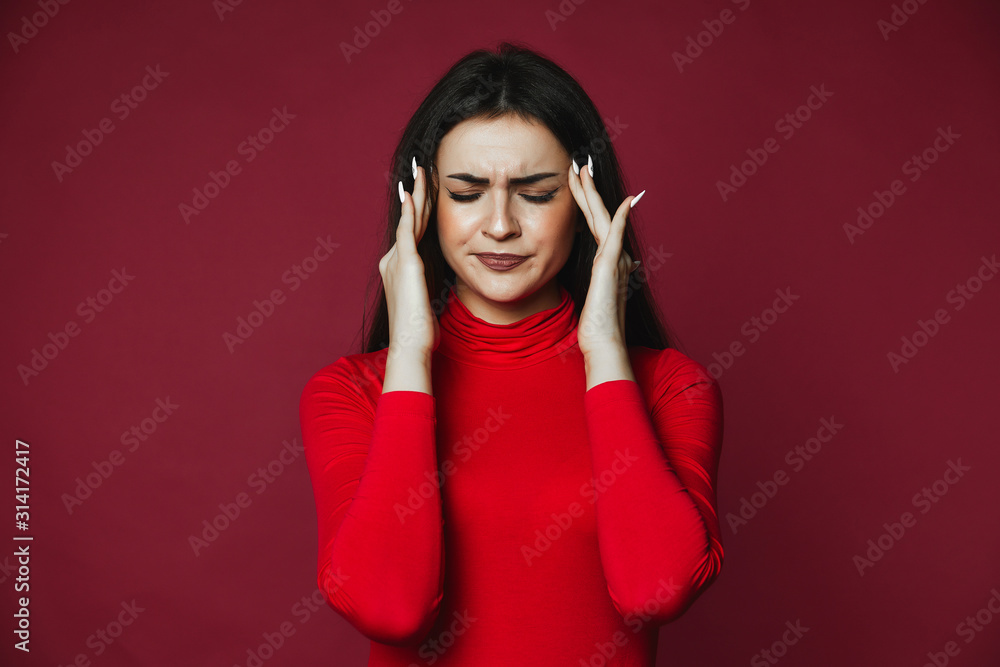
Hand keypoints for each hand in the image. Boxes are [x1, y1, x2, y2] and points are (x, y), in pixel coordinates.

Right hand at [378, 157, 438, 359]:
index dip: (422, 210)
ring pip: (410, 219)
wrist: (410, 345)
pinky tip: (411, 193)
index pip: (415, 232)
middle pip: (412, 220)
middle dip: (418, 194)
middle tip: (422, 169)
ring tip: (420, 170)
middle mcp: (394, 261)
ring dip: (416, 193)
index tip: (427, 191)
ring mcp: (397, 260)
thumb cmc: (421, 333)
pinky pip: (407, 230)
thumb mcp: (428, 305)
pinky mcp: (405, 263)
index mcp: (400, 269)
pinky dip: (410, 210)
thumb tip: (438, 291)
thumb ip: (431, 290)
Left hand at [567, 154, 643, 356]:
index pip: (595, 225)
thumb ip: (599, 281)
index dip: (587, 203)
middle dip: (588, 189)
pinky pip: (617, 236)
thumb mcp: (593, 298)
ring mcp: (615, 261)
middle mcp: (614, 258)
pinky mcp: (611, 268)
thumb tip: (608, 270)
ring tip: (583, 170)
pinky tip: (623, 202)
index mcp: (607, 263)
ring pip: (604, 218)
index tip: (578, 183)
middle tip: (580, 165)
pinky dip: (621, 218)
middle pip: (599, 215)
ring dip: (594, 194)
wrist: (603, 344)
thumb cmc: (595, 327)